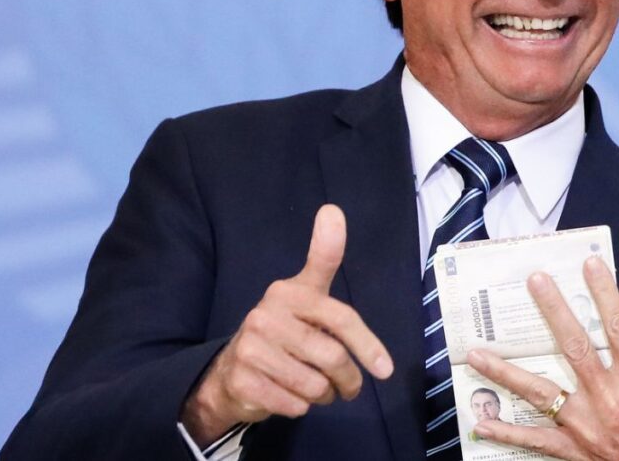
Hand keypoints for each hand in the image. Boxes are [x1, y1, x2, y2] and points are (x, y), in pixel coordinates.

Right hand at [181, 205, 393, 445]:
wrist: (232, 372)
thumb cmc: (284, 331)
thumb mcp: (306, 295)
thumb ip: (324, 258)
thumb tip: (332, 210)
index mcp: (289, 292)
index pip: (340, 317)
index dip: (367, 343)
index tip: (386, 369)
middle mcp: (267, 314)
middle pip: (332, 357)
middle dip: (350, 380)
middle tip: (352, 387)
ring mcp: (251, 347)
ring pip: (314, 385)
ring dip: (326, 395)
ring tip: (322, 390)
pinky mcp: (243, 379)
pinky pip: (293, 404)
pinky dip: (301, 407)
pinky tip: (292, 396)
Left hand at [466, 256, 618, 460]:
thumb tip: (612, 350)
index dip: (605, 293)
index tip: (589, 265)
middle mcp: (610, 399)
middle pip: (575, 347)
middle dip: (553, 311)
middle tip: (535, 282)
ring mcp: (587, 426)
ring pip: (539, 392)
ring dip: (504, 372)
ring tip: (476, 354)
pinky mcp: (574, 451)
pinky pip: (534, 439)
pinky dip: (506, 432)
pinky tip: (482, 422)